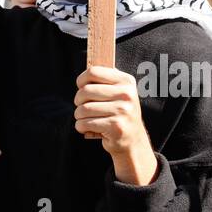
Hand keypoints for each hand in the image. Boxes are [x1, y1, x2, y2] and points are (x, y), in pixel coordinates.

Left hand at [73, 65, 157, 185]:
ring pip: (83, 109)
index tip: (80, 87)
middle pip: (86, 91)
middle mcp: (126, 95)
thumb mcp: (119, 92)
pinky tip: (87, 128)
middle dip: (78, 100)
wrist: (132, 140)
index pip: (94, 72)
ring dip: (78, 115)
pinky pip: (85, 123)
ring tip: (84, 118)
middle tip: (81, 106)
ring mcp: (122, 111)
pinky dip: (81, 126)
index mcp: (126, 81)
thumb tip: (86, 72)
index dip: (81, 80)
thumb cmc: (120, 113)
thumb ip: (105, 80)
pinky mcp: (115, 127)